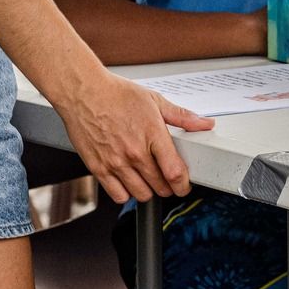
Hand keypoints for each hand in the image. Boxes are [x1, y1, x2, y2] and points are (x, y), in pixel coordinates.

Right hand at [57, 71, 214, 204]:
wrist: (84, 93)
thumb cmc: (117, 94)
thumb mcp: (154, 100)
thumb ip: (182, 116)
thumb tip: (204, 124)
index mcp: (152, 134)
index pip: (174, 171)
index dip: (183, 184)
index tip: (184, 185)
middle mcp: (134, 152)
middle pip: (160, 186)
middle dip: (168, 187)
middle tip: (167, 180)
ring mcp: (115, 162)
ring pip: (141, 194)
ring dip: (149, 191)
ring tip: (149, 181)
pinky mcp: (98, 168)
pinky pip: (117, 195)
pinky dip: (126, 193)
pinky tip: (129, 182)